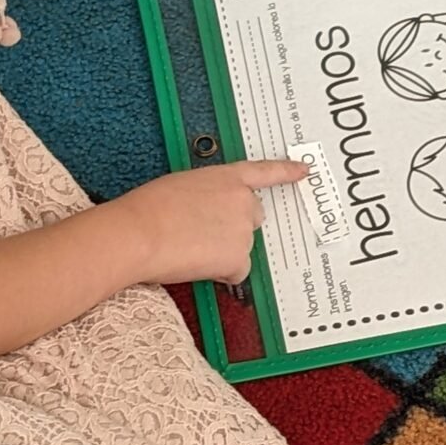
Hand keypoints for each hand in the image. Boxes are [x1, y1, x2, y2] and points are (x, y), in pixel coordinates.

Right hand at [111, 159, 309, 285]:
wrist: (141, 232)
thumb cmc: (149, 208)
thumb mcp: (183, 185)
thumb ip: (207, 194)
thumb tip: (209, 214)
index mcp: (227, 176)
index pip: (265, 172)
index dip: (287, 172)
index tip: (305, 170)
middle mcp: (243, 200)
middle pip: (254, 217)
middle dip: (236, 227)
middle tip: (203, 233)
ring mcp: (244, 230)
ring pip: (241, 248)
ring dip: (222, 252)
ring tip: (189, 247)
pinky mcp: (239, 258)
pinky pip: (236, 272)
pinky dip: (221, 274)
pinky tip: (197, 264)